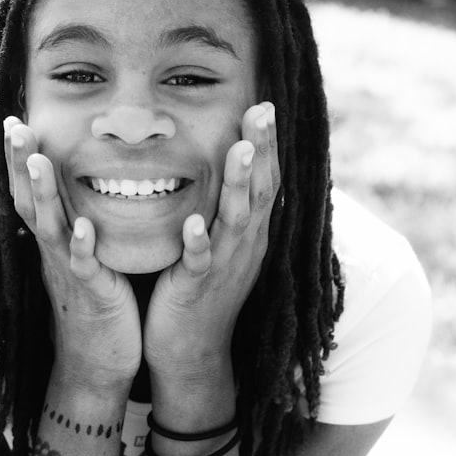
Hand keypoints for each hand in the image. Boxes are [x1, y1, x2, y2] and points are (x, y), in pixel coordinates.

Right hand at [4, 117, 141, 389]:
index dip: (20, 158)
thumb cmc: (97, 299)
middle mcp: (53, 249)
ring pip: (50, 227)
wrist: (99, 360)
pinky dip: (82, 247)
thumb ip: (77, 220)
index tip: (12, 119)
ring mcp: (69, 270)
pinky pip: (84, 267)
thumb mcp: (82, 253)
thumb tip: (79, 185)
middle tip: (14, 125)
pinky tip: (84, 227)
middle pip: (29, 199)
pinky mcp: (92, 293)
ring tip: (41, 160)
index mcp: (53, 237)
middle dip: (22, 163)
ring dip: (44, 194)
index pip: (30, 190)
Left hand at [143, 102, 280, 380]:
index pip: (265, 180)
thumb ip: (223, 208)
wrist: (189, 350)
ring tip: (240, 150)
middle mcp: (244, 245)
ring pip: (236, 221)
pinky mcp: (197, 288)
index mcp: (249, 232)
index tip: (265, 105)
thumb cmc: (199, 290)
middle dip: (261, 150)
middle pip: (260, 191)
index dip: (267, 145)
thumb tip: (227, 168)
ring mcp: (223, 267)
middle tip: (262, 110)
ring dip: (240, 185)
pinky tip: (193, 224)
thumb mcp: (217, 243)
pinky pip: (200, 263)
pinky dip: (198, 242)